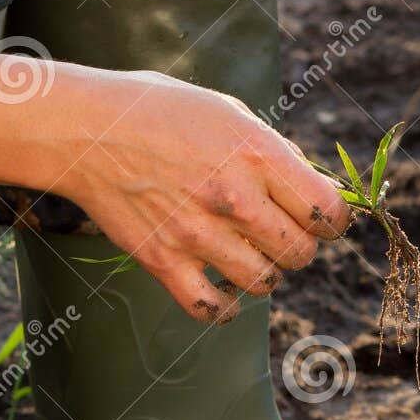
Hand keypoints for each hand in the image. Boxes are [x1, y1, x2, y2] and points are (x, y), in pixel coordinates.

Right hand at [60, 73, 352, 321]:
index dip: (334, 219)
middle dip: (299, 246)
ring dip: (263, 274)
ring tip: (248, 256)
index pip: (328, 210)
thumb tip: (312, 190)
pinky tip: (220, 289)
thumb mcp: (229, 112)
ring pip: (264, 283)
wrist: (85, 128)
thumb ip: (273, 153)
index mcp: (257, 154)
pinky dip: (222, 307)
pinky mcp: (162, 260)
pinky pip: (210, 308)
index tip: (322, 219)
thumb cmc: (160, 111)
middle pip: (302, 252)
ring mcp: (197, 233)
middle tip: (279, 234)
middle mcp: (233, 197)